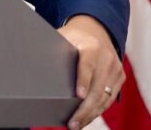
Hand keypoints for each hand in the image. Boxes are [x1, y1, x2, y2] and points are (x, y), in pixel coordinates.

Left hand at [58, 14, 124, 129]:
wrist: (97, 30)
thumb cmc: (74, 37)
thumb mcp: (63, 37)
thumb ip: (52, 48)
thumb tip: (30, 59)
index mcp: (91, 46)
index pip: (87, 65)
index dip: (83, 81)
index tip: (78, 96)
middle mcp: (107, 57)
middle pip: (97, 87)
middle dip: (85, 108)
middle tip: (72, 123)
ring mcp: (116, 68)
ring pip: (104, 97)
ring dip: (90, 114)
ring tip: (76, 125)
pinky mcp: (120, 78)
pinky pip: (109, 99)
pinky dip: (97, 111)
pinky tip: (86, 119)